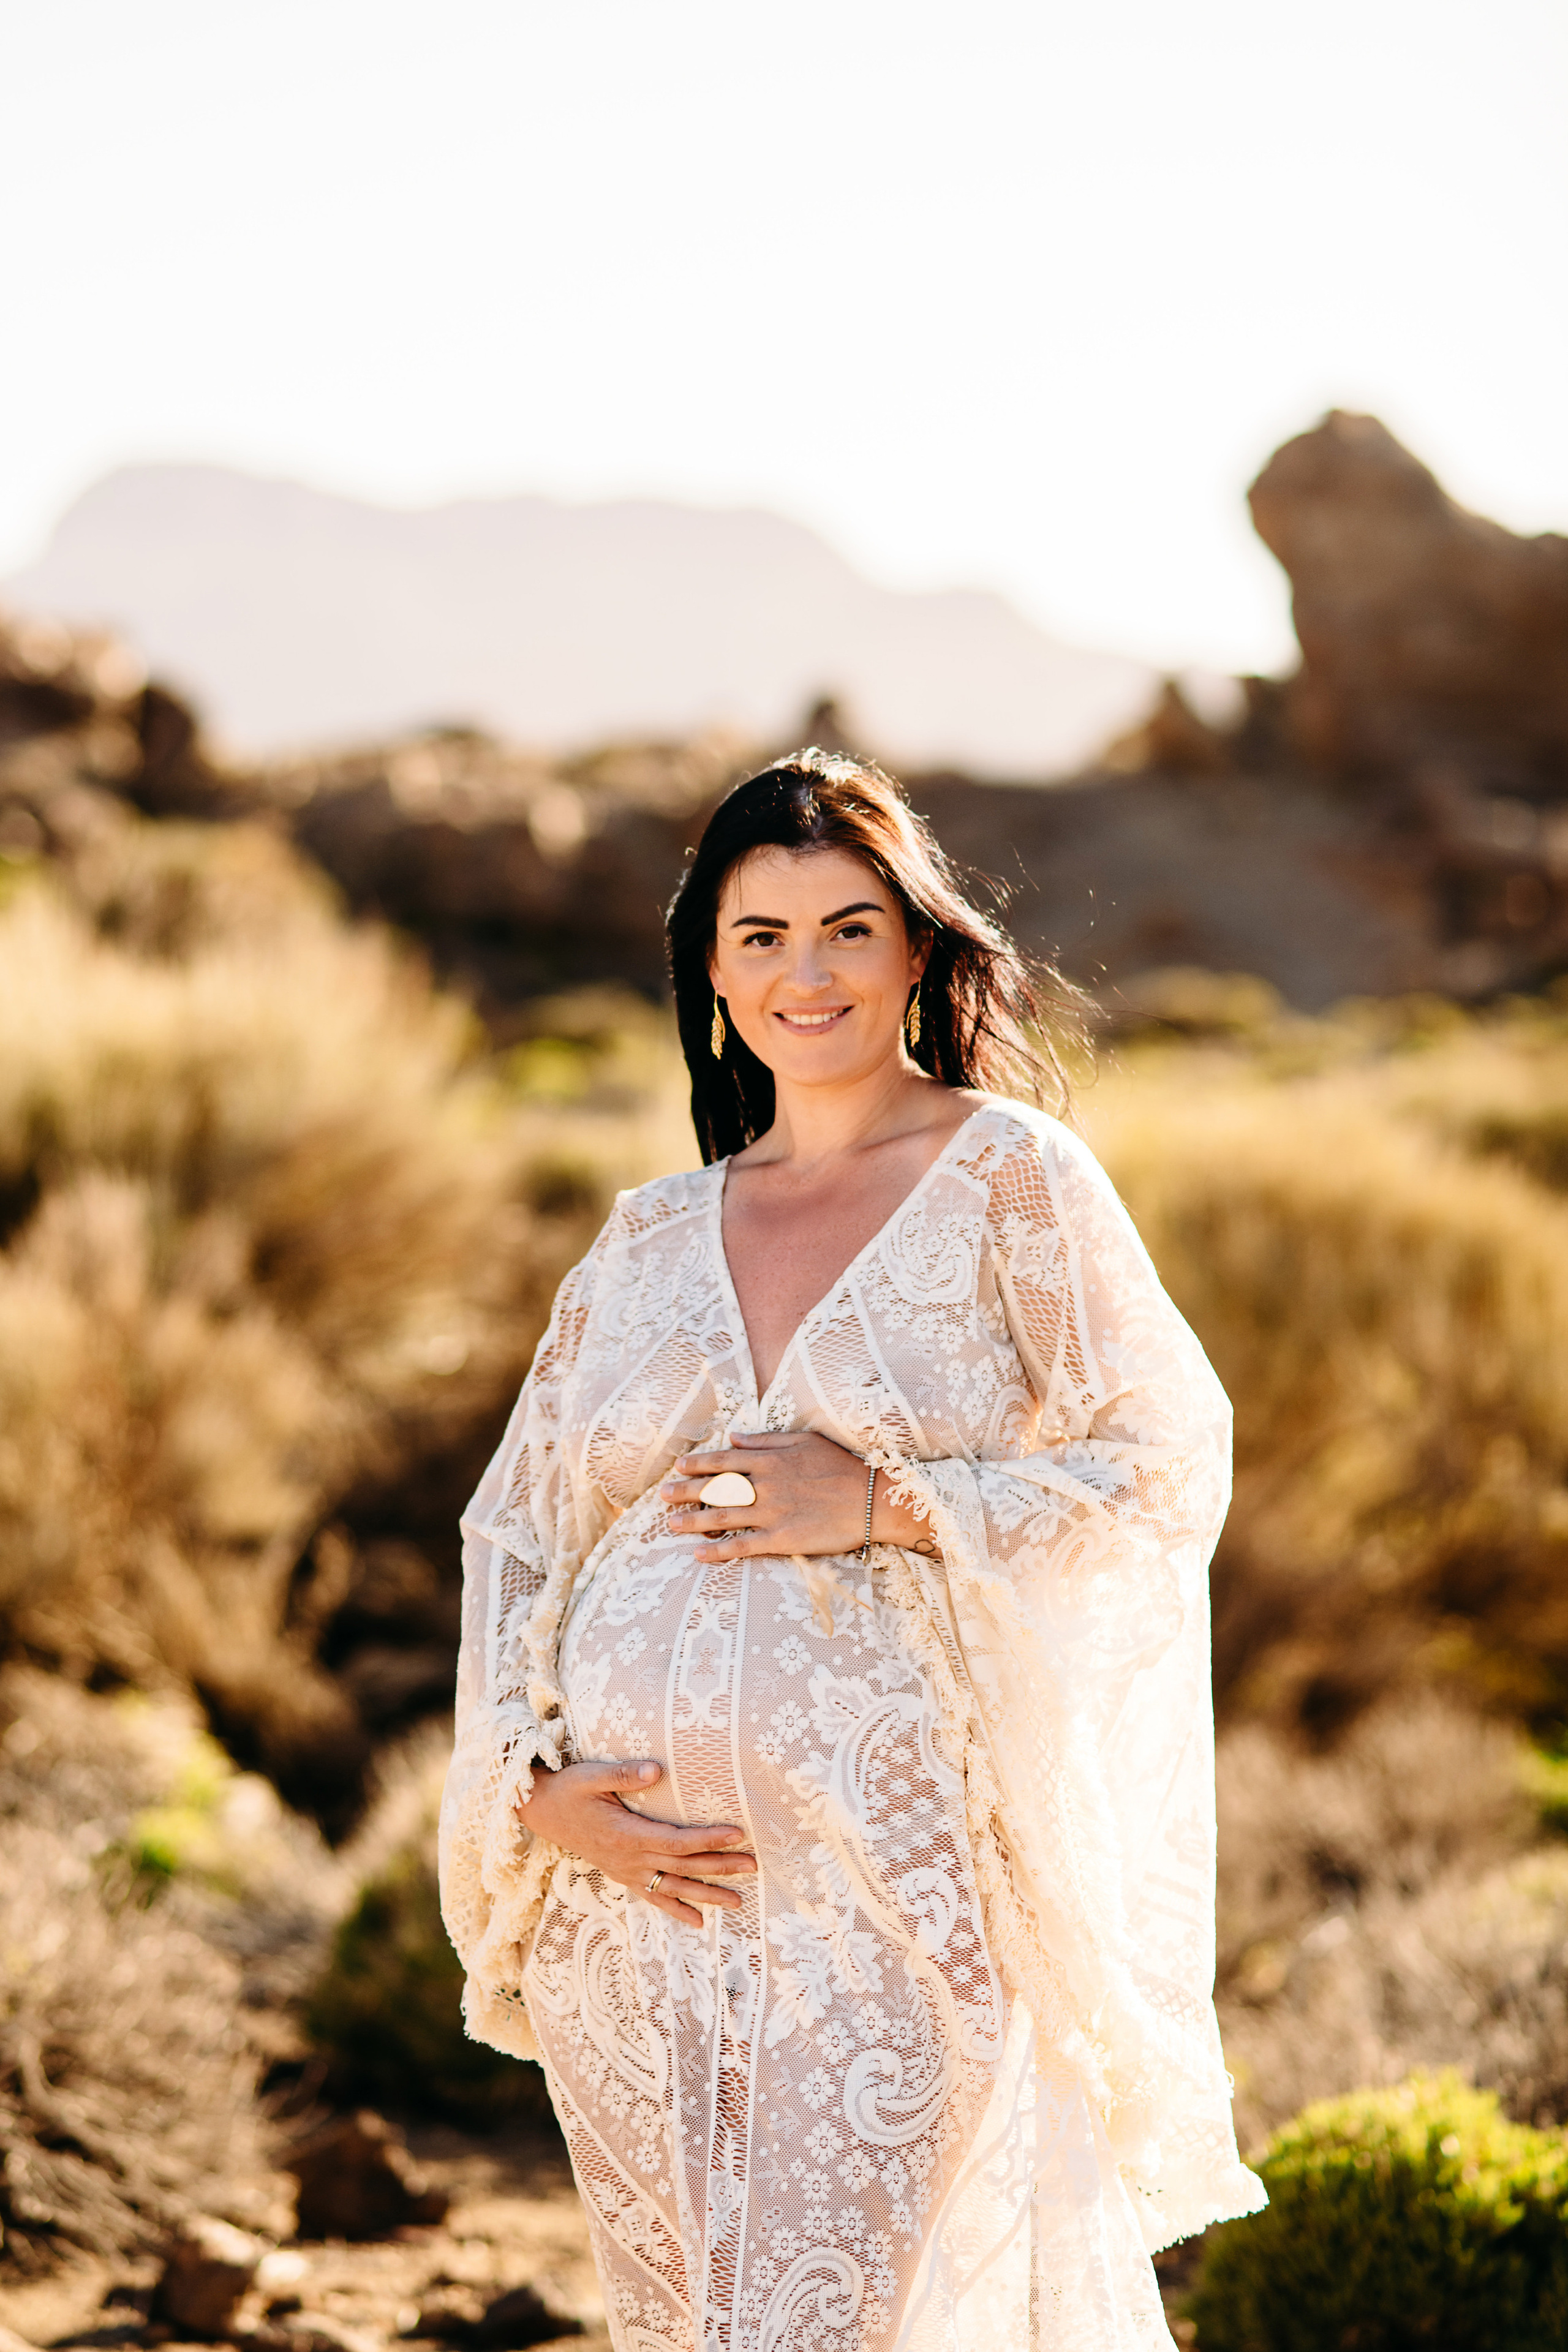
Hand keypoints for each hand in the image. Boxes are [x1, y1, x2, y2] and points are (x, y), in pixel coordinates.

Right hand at [517, 1757, 754, 1926]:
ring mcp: (626, 1871)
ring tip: (738, 1902)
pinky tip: (699, 1922)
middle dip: (720, 1867)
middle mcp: (630, 1859)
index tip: (738, 1835)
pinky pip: (654, 1896)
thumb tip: (657, 1771)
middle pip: (683, 1866)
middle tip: (754, 1866)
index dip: (708, 1839)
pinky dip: (677, 1909)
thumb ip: (624, 1774)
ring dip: (707, 1894)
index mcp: (627, 1835)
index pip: (677, 1841)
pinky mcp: (622, 1875)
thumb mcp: (591, 1776)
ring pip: (674, 1887)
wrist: (542, 1812)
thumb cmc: (569, 1789)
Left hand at [660, 1429, 932, 1560]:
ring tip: (670, 1524)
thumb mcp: (804, 1441)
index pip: (723, 1461)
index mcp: (769, 1460)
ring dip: (693, 1521)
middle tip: (662, 1497)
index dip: (698, 1464)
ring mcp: (771, 1513)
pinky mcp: (782, 1539)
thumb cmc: (840, 1466)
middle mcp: (764, 1485)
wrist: (871, 1499)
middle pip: (716, 1488)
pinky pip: (743, 1546)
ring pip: (722, 1517)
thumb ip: (766, 1440)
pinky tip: (698, 1554)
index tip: (678, 1467)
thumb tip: (734, 1438)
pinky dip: (718, 1551)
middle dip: (685, 1492)